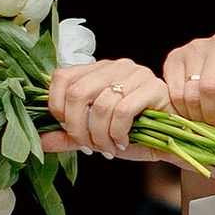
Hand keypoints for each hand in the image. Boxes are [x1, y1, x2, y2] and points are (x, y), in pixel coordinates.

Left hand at [46, 57, 166, 155]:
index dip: (57, 107)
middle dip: (77, 127)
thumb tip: (41, 141)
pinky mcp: (153, 88)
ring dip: (100, 135)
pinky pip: (123, 111)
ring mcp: (136, 74)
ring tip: (107, 147)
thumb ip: (68, 136)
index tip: (68, 130)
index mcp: (97, 70)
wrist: (173, 140)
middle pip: (77, 92)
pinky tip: (122, 141)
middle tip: (86, 145)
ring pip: (100, 105)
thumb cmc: (135, 133)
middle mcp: (115, 66)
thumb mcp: (95, 134)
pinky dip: (117, 132)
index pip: (62, 77)